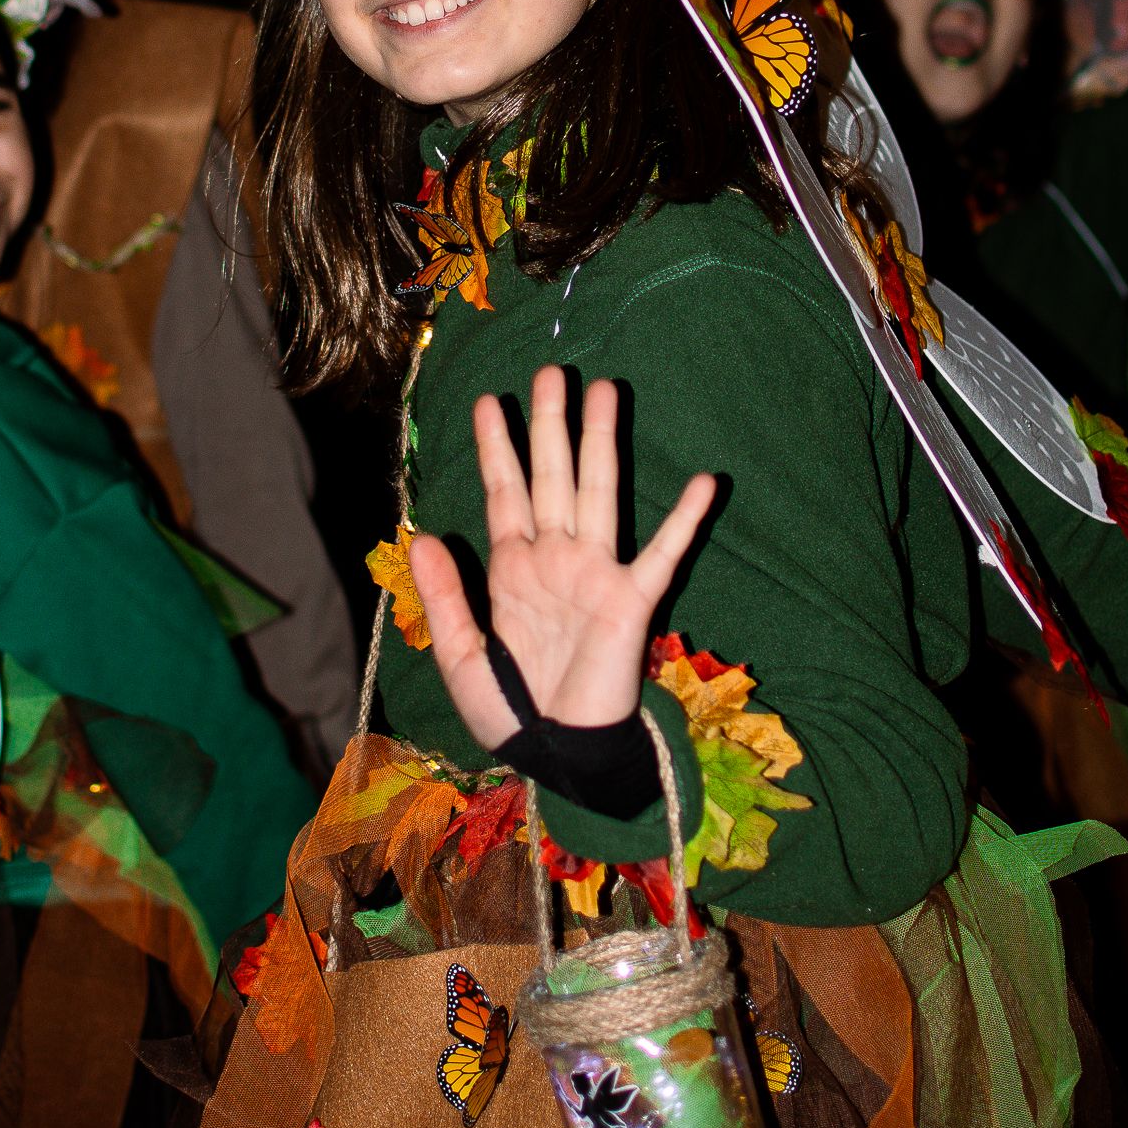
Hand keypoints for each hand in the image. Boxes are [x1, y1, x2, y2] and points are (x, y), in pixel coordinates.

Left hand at [407, 368, 715, 754]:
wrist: (560, 756)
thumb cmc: (513, 712)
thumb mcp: (460, 657)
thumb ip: (445, 597)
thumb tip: (425, 534)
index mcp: (514, 570)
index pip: (504, 494)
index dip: (495, 448)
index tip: (487, 402)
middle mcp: (556, 559)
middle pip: (550, 477)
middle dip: (549, 424)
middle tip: (550, 371)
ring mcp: (596, 575)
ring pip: (598, 494)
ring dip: (601, 444)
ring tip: (606, 391)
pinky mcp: (631, 602)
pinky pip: (661, 555)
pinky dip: (683, 521)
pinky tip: (703, 483)